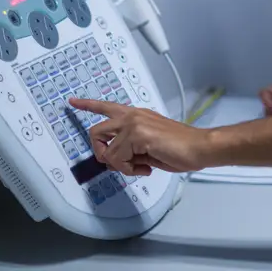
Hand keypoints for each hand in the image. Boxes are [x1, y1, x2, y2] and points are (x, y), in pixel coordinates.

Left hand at [68, 97, 207, 175]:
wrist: (198, 147)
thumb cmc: (180, 148)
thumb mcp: (148, 146)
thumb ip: (129, 147)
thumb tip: (115, 159)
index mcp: (136, 115)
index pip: (106, 106)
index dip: (87, 104)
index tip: (73, 102)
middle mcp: (132, 115)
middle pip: (95, 132)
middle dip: (101, 153)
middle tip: (119, 163)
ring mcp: (134, 124)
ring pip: (107, 150)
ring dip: (120, 165)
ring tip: (140, 166)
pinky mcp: (137, 135)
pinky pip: (118, 159)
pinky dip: (130, 169)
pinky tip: (147, 167)